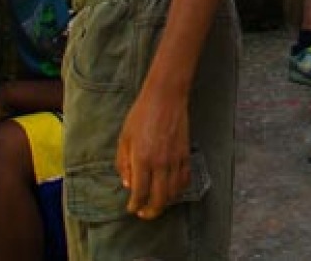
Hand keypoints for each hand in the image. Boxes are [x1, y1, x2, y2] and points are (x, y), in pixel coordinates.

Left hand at [116, 86, 190, 219]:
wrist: (166, 98)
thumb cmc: (141, 115)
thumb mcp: (124, 138)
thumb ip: (124, 163)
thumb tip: (128, 184)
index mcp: (142, 159)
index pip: (140, 192)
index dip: (135, 205)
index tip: (131, 208)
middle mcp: (160, 163)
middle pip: (159, 199)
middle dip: (151, 211)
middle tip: (144, 213)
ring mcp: (176, 159)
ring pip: (174, 192)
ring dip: (165, 202)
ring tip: (157, 203)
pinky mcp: (185, 154)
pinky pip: (185, 179)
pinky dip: (179, 189)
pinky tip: (172, 190)